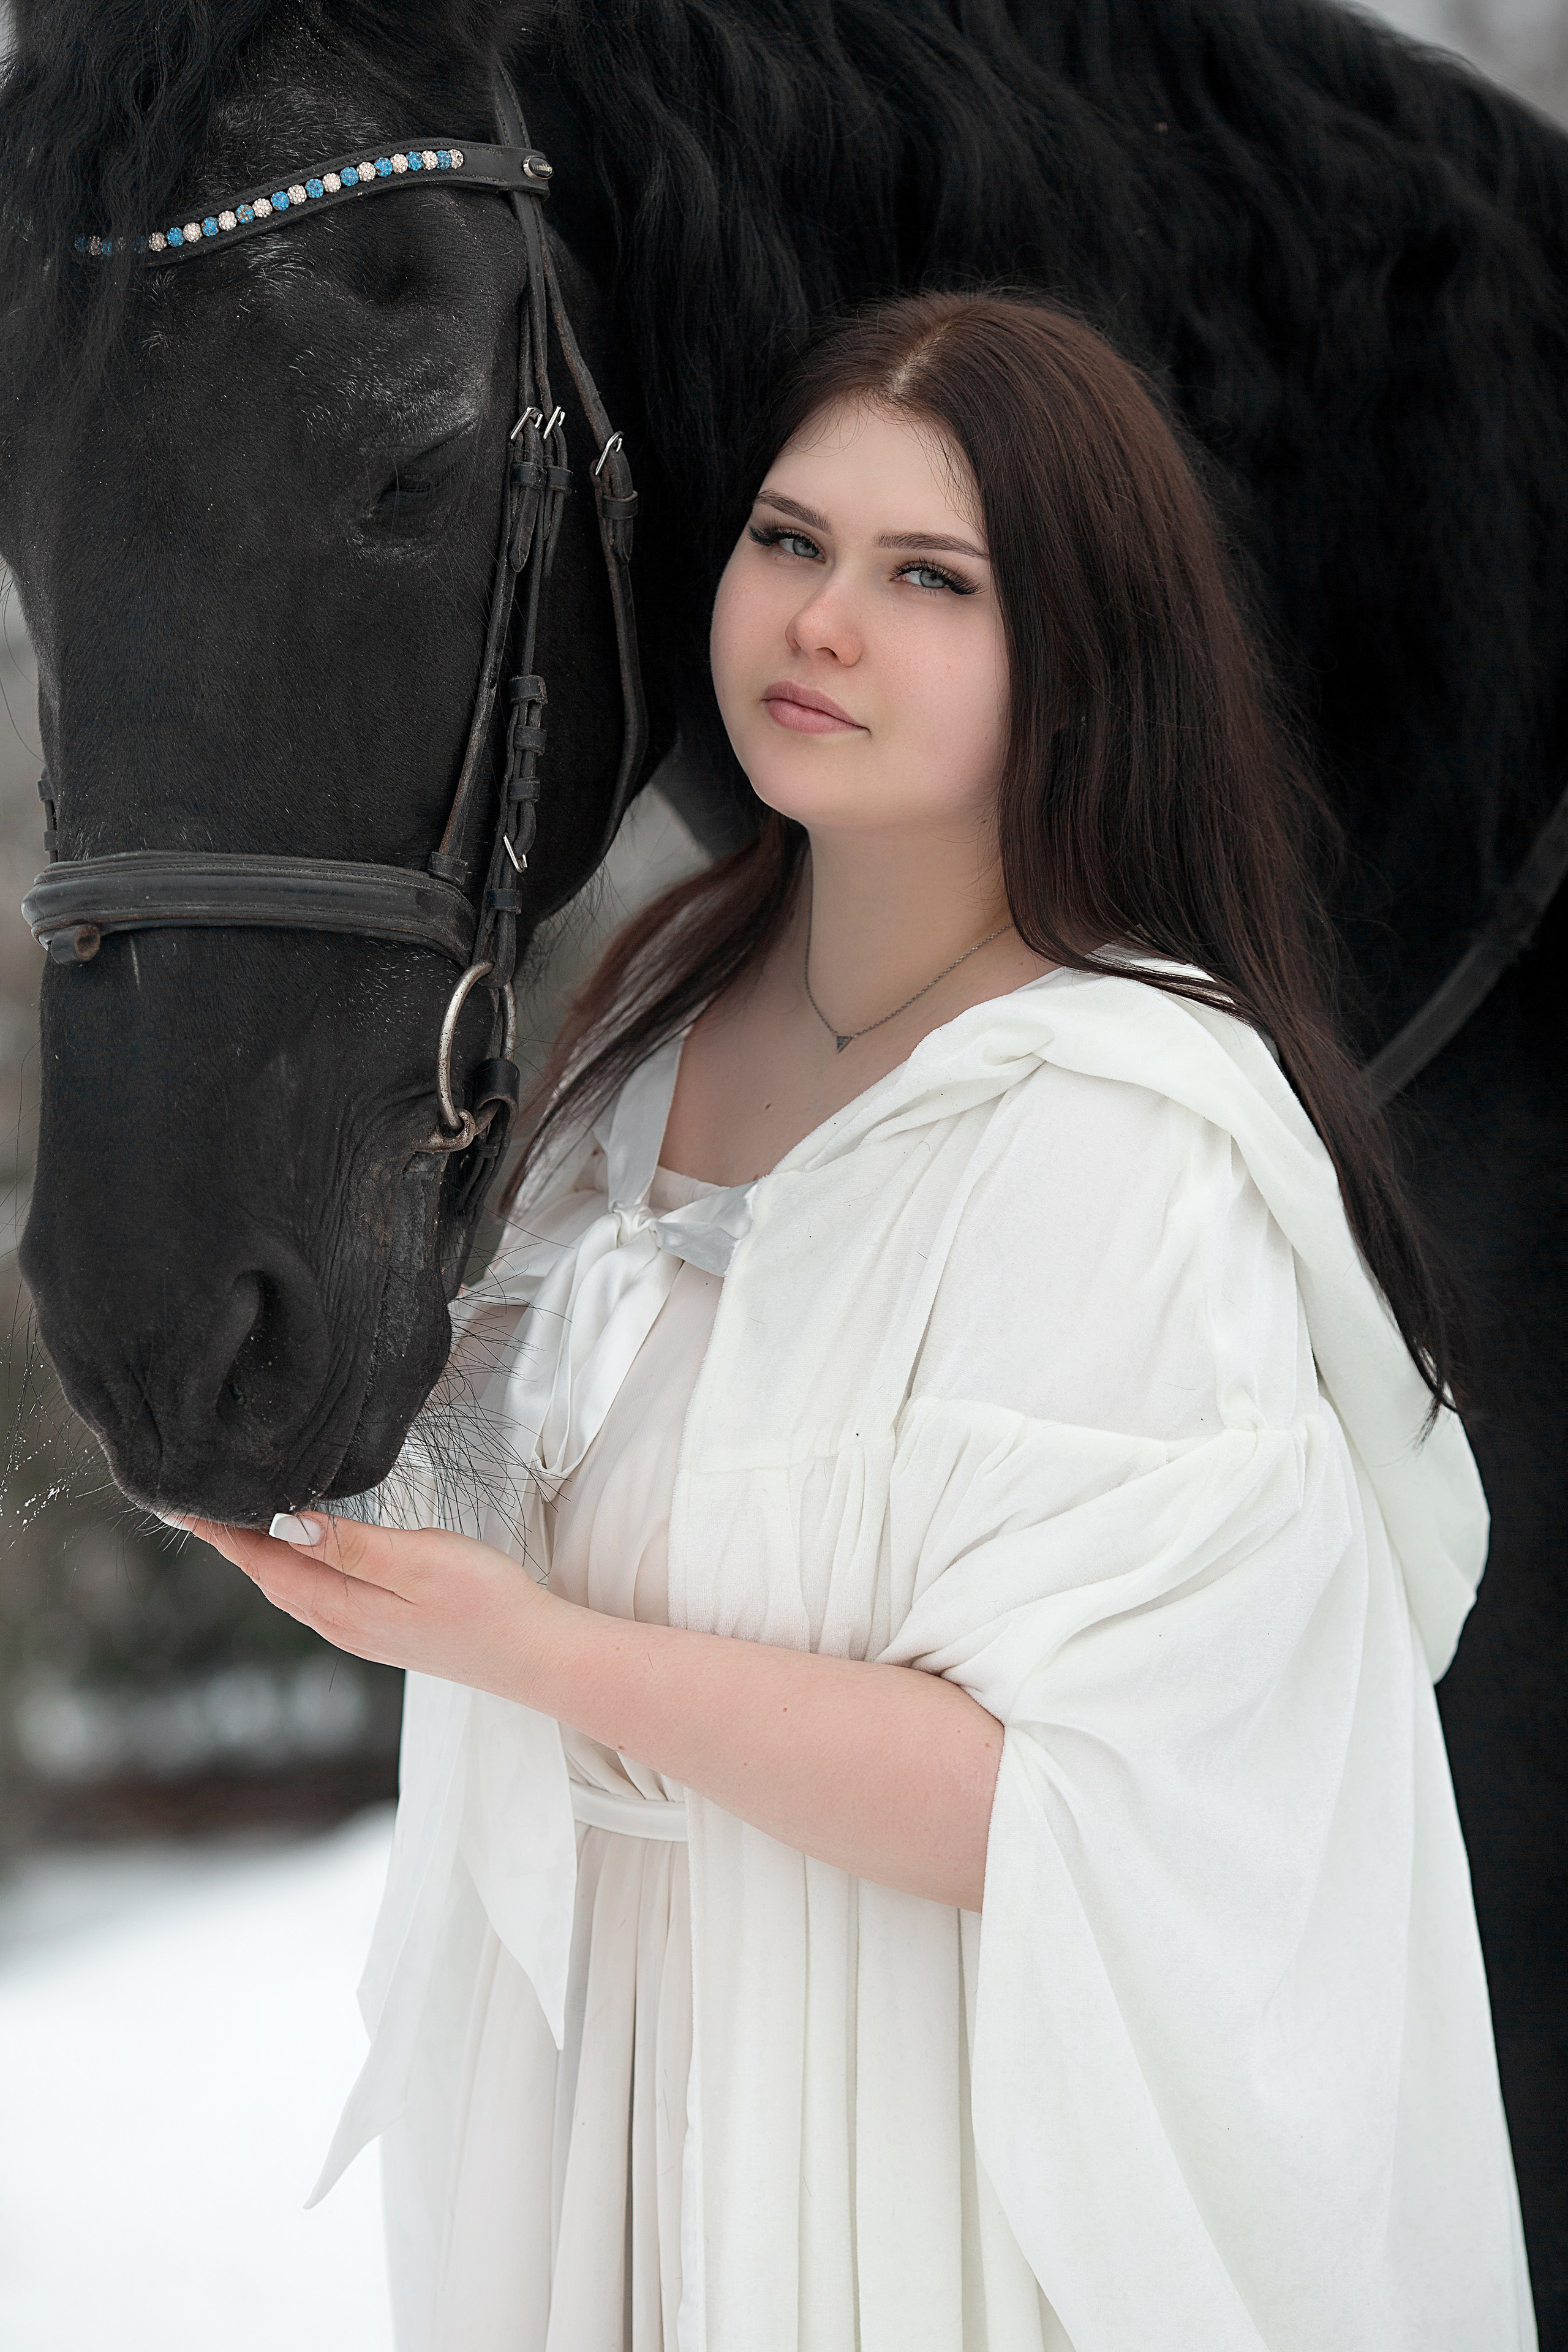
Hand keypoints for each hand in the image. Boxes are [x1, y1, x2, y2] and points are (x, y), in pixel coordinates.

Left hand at [179, 1511, 555, 1698]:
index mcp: (341, 1607)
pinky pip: (320, 1595)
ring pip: (293, 1589)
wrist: (532, 1653)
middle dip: (231, 1542)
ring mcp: (362, 1631)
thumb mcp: (419, 1561)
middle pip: (270, 1578)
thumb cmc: (485, 1603)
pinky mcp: (384, 1629)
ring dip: (261, 1556)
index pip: (263, 1564)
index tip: (180, 1502)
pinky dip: (296, 1569)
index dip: (221, 1533)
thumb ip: (352, 1546)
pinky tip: (303, 1554)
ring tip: (235, 1524)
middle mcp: (342, 1625)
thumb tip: (286, 1526)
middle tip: (195, 1503)